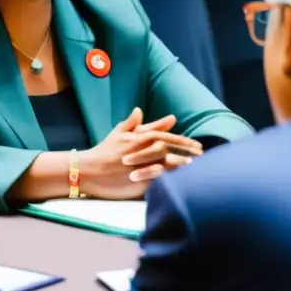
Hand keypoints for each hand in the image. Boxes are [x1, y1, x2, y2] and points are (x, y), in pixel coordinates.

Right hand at [79, 108, 202, 198]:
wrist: (87, 170)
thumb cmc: (104, 151)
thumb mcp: (119, 133)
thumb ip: (133, 123)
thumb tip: (140, 109)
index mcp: (138, 137)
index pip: (166, 137)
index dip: (183, 141)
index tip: (197, 145)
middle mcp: (141, 150)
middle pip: (169, 148)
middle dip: (186, 151)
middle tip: (202, 155)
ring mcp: (139, 165)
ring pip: (164, 162)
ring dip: (181, 163)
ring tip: (196, 165)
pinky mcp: (136, 181)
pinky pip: (156, 179)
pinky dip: (169, 178)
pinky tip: (181, 181)